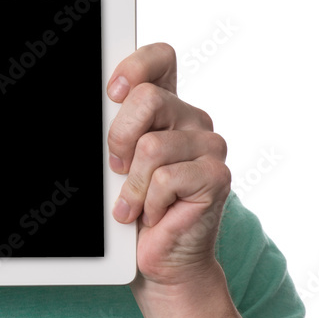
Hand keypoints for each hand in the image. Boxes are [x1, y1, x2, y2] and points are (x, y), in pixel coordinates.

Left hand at [107, 43, 230, 288]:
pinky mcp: (217, 176)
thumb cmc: (134, 207)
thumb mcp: (116, 159)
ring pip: (151, 146)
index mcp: (168, 105)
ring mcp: (210, 146)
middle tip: (117, 169)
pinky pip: (164, 179)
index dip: (135, 66)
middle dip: (118, 138)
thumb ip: (116, 128)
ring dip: (131, 183)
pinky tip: (154, 215)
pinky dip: (147, 203)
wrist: (160, 260)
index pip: (160, 57)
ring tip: (136, 201)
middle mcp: (192, 119)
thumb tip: (102, 104)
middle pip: (147, 99)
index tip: (112, 93)